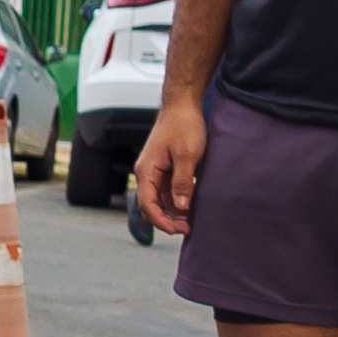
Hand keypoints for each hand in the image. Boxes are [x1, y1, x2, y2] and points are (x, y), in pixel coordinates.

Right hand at [133, 100, 205, 234]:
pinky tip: (190, 205)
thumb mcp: (187, 155)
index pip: (147, 204)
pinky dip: (177, 200)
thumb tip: (181, 207)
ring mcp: (155, 172)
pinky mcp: (164, 169)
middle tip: (187, 229)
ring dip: (173, 212)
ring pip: (160, 200)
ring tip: (191, 220)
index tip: (177, 230)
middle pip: (151, 206)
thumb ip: (183, 182)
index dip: (161, 221)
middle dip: (167, 220)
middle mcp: (146, 174)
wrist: (182, 105)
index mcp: (146, 171)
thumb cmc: (183, 126)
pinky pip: (167, 191)